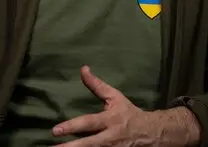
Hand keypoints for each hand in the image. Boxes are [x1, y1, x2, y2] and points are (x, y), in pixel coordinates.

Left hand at [51, 66, 197, 146]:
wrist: (152, 133)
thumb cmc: (129, 113)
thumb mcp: (114, 97)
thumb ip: (96, 85)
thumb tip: (83, 68)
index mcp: (109, 121)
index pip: (88, 123)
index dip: (71, 127)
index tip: (55, 130)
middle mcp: (110, 138)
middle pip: (88, 144)